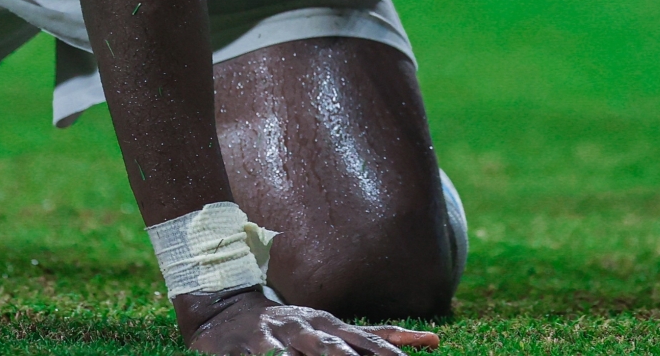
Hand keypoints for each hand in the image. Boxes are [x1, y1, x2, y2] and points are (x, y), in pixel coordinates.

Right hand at [178, 289, 440, 354]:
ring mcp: (279, 335)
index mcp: (331, 326)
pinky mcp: (248, 346)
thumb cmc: (290, 327)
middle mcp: (309, 328)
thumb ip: (377, 338)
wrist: (227, 308)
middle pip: (340, 347)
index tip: (428, 348)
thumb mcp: (333, 330)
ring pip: (304, 351)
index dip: (394, 350)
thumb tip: (433, 340)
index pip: (370, 340)